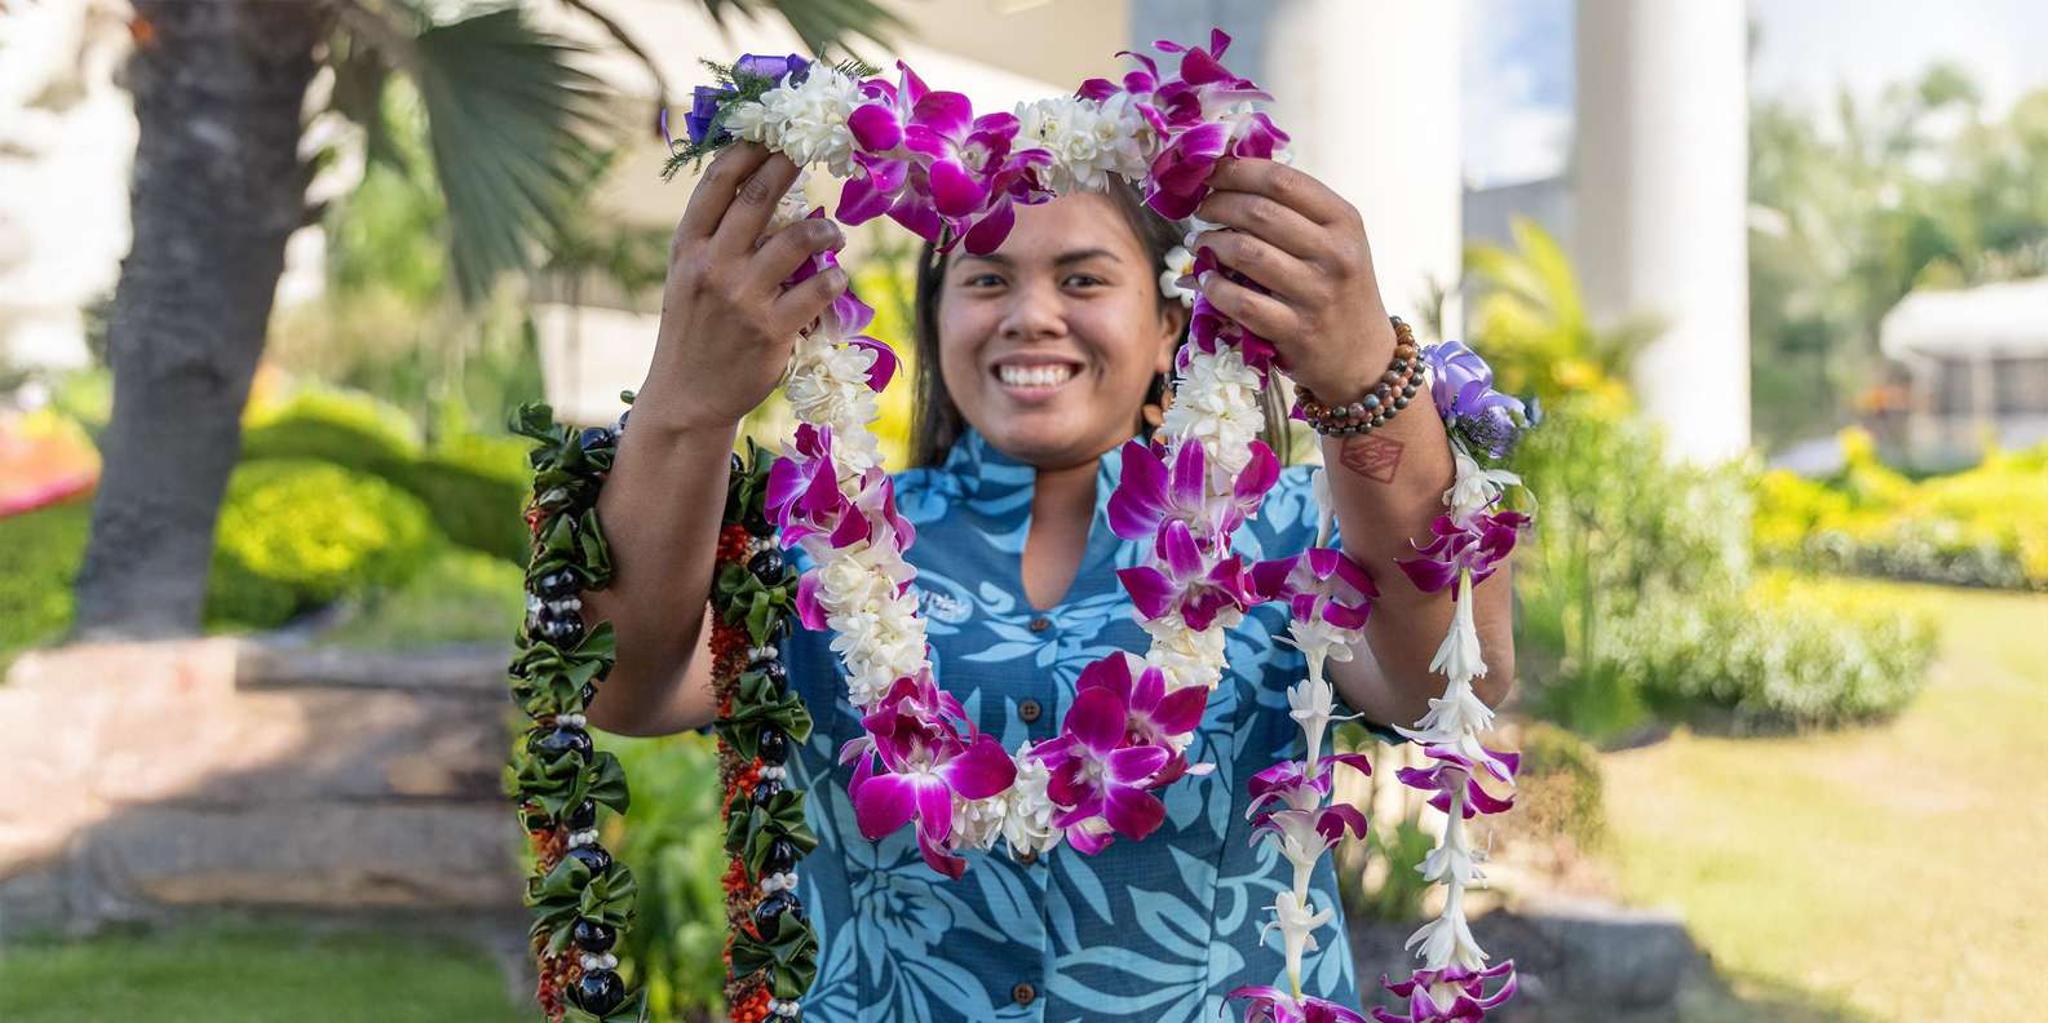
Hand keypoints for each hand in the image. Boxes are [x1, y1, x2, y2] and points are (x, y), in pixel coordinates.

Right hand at [638, 143, 848, 432]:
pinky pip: (820, 287)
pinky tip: (836, 278)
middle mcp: (713, 265)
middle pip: (759, 197)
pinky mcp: (773, 330)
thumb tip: (759, 185)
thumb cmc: (695, 328)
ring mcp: (743, 297)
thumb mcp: (688, 275)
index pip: (718, 183)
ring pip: (800, 237)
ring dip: (826, 227)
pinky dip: (835, 277)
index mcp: (688, 247)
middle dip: (788, 165)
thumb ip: (715, 236)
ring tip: (834, 232)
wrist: (687, 396)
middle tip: (811, 151)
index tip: (772, 132)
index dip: (748, 149)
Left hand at [1191, 158, 1398, 404]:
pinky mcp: (1297, 331)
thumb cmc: (1338, 287)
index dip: (1237, 171)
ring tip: (1200, 242)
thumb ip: (1295, 210)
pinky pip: (1241, 301)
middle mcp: (1335, 254)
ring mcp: (1317, 294)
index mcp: (1344, 221)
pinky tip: (1205, 281)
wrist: (1363, 356)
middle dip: (1218, 205)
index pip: (1282, 181)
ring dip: (1211, 243)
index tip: (1212, 172)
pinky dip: (1214, 288)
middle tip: (1201, 209)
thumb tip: (1229, 174)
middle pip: (1259, 212)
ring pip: (1246, 253)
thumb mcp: (1336, 241)